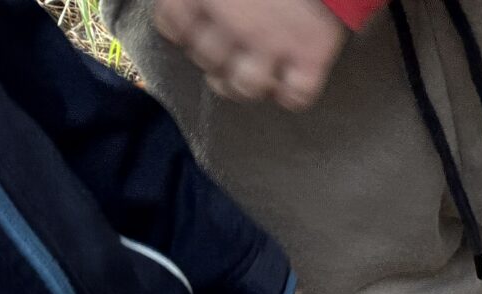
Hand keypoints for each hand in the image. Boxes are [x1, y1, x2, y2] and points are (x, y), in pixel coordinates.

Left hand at [155, 0, 348, 109]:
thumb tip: (198, 1)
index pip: (171, 25)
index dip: (180, 30)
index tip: (191, 28)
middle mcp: (232, 20)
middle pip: (206, 58)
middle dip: (213, 57)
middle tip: (226, 49)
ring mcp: (272, 42)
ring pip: (245, 86)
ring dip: (245, 83)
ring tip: (253, 72)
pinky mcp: (310, 55)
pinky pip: (296, 95)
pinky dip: (291, 93)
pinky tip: (289, 80)